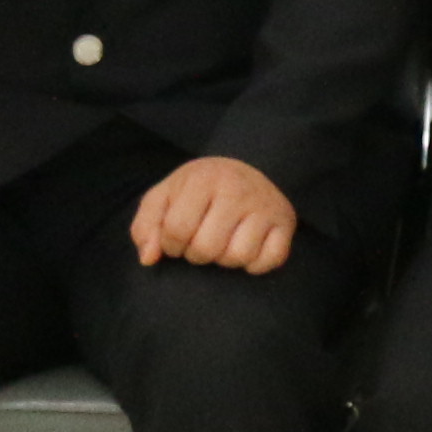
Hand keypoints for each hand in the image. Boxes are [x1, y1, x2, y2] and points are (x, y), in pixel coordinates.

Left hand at [131, 154, 300, 274]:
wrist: (245, 167)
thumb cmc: (197, 190)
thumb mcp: (164, 198)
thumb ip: (146, 227)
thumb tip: (150, 258)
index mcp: (203, 178)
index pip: (176, 231)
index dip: (170, 245)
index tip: (176, 238)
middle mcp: (238, 189)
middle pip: (206, 249)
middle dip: (196, 254)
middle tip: (200, 239)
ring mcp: (266, 205)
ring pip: (237, 257)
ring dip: (224, 260)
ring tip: (222, 243)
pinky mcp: (286, 222)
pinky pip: (268, 261)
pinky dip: (254, 265)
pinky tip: (247, 248)